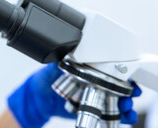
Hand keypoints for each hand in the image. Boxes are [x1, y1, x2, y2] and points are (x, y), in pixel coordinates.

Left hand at [7, 64, 141, 127]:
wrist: (37, 98)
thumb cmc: (44, 79)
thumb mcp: (50, 67)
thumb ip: (58, 59)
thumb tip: (63, 51)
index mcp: (86, 67)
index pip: (109, 68)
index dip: (122, 72)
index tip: (128, 77)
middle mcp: (93, 80)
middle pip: (118, 84)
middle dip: (127, 89)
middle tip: (129, 94)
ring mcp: (94, 95)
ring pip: (117, 99)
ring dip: (126, 103)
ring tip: (126, 107)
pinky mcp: (92, 108)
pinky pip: (110, 112)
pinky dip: (121, 116)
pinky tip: (125, 116)